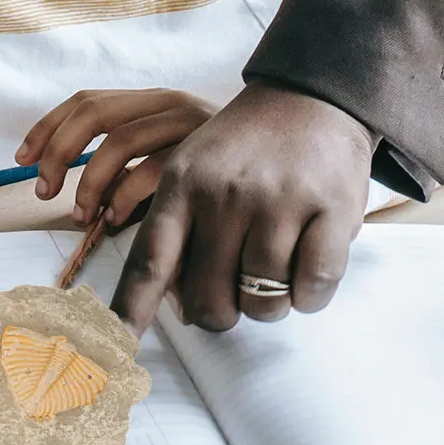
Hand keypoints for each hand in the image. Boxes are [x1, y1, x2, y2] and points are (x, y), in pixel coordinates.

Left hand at [16, 88, 215, 227]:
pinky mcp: (208, 151)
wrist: (296, 145)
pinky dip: (125, 196)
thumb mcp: (173, 158)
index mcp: (154, 100)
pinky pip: (154, 168)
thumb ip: (133, 170)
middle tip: (42, 191)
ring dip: (89, 181)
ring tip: (80, 215)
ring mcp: (190, 124)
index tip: (22, 158)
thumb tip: (78, 205)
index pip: (88, 99)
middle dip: (59, 151)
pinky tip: (117, 220)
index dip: (49, 126)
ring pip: (121, 140)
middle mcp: (169, 103)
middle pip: (96, 112)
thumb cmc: (227, 167)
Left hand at [111, 81, 373, 334]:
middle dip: (223, 310)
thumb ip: (179, 231)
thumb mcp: (196, 167)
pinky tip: (310, 254)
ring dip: (272, 299)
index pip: (149, 262)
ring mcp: (278, 201)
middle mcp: (224, 193)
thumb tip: (173, 305)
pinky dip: (310, 292)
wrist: (313, 94)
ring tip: (280, 255)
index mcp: (182, 182)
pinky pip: (311, 291)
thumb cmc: (248, 148)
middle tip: (238, 279)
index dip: (130, 313)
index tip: (113, 350)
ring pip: (263, 306)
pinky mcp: (329, 210)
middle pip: (209, 305)